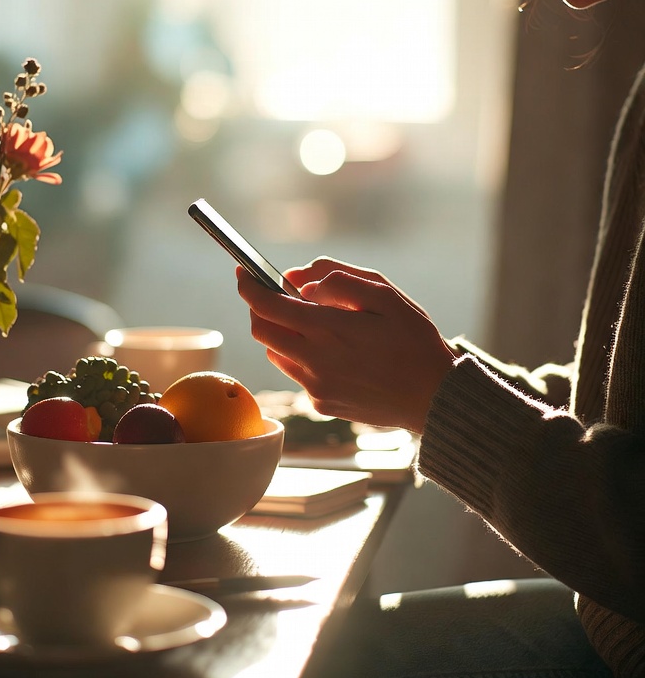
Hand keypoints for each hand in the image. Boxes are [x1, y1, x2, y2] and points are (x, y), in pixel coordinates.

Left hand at [236, 258, 455, 434]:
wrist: (434, 397)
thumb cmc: (414, 341)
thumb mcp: (385, 295)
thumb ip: (337, 280)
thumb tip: (298, 281)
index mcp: (328, 329)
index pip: (266, 305)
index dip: (248, 287)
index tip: (243, 274)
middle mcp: (314, 360)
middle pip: (262, 331)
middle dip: (261, 308)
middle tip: (277, 295)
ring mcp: (315, 386)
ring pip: (276, 353)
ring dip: (282, 333)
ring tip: (316, 324)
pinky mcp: (321, 403)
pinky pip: (298, 373)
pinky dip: (303, 356)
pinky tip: (335, 353)